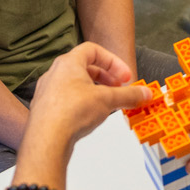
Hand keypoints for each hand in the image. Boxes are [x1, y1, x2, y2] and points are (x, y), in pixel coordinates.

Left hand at [26, 43, 148, 146]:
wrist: (47, 139)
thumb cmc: (69, 113)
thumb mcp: (108, 100)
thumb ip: (129, 95)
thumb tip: (143, 93)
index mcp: (68, 63)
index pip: (93, 50)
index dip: (113, 61)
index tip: (124, 75)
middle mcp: (55, 74)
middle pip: (85, 67)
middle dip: (106, 77)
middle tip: (119, 88)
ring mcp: (48, 91)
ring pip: (75, 84)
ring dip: (95, 90)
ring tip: (107, 103)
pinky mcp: (46, 108)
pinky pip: (67, 99)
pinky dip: (82, 103)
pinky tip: (91, 115)